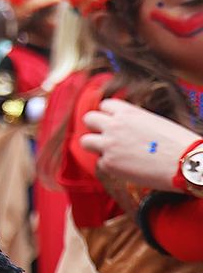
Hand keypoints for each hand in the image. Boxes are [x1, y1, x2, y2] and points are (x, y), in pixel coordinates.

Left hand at [81, 99, 200, 190]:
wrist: (186, 162)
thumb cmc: (178, 143)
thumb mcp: (153, 121)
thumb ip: (133, 121)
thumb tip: (125, 127)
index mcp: (127, 112)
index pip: (104, 105)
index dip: (108, 114)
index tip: (113, 122)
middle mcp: (114, 125)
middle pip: (88, 119)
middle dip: (96, 127)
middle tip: (107, 137)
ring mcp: (109, 144)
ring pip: (85, 141)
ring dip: (96, 146)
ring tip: (111, 152)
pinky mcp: (109, 163)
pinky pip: (100, 162)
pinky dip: (110, 166)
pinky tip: (127, 167)